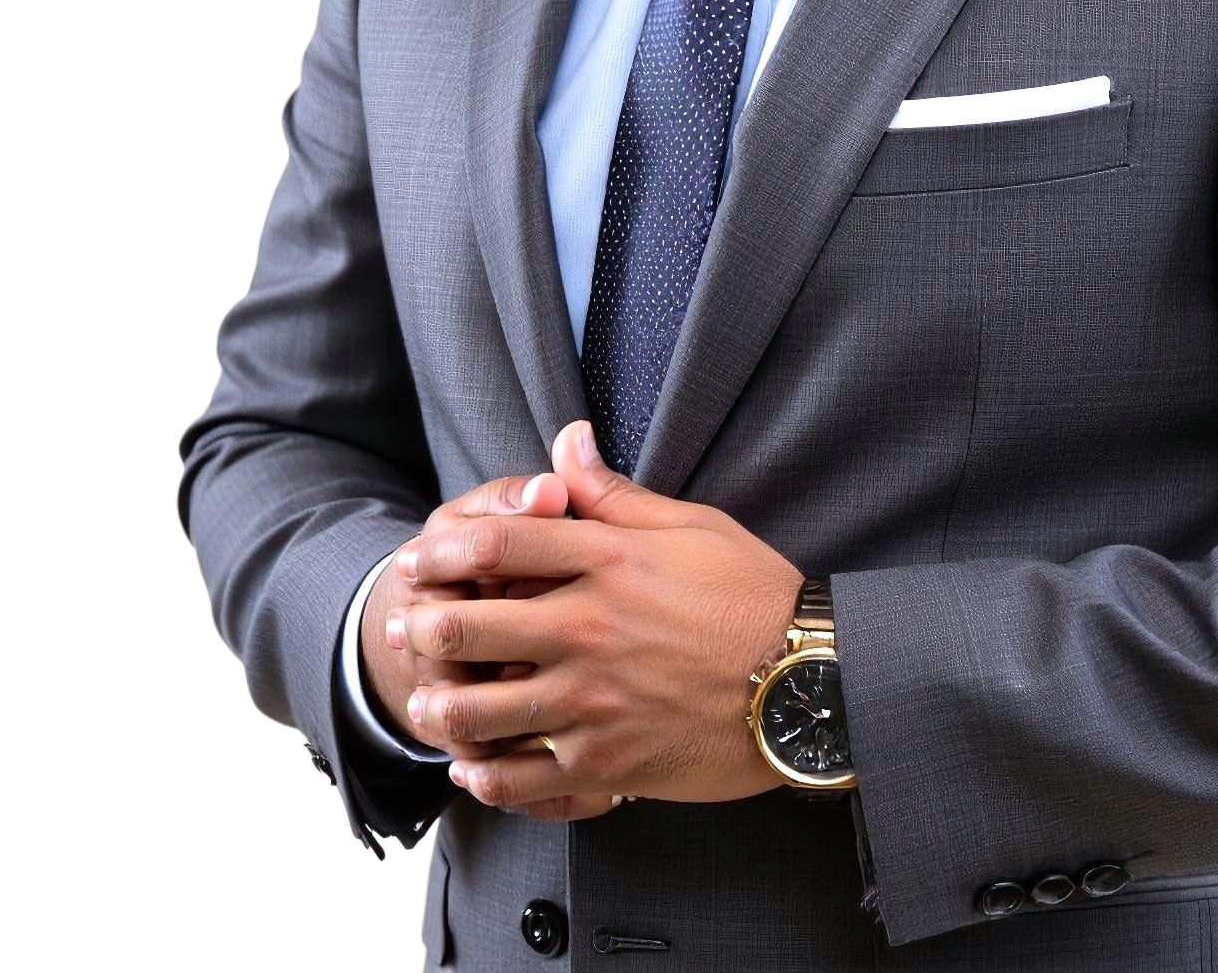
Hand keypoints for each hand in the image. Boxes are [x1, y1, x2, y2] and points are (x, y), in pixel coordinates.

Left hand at [396, 420, 802, 814]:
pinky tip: (473, 766)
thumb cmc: (755, 594)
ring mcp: (594, 700)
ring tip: (428, 702)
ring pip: (481, 708)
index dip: (446, 546)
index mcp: (610, 561)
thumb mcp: (692, 526)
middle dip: (426, 623)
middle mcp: (590, 627)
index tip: (421, 556)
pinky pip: (520, 776)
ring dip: (441, 705)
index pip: (501, 541)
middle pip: (470, 623)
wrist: (810, 683)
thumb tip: (567, 442)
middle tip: (407, 624)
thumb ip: (615, 493)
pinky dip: (484, 775)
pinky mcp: (606, 760)